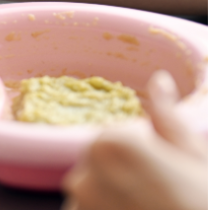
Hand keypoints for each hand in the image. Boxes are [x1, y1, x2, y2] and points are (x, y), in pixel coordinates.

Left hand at [61, 70, 207, 209]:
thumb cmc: (205, 201)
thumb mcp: (195, 156)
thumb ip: (168, 116)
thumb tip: (159, 81)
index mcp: (112, 144)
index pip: (116, 140)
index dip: (145, 157)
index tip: (166, 175)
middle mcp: (85, 172)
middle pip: (100, 165)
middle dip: (126, 177)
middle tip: (162, 196)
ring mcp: (80, 205)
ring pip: (92, 193)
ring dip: (114, 200)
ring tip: (150, 208)